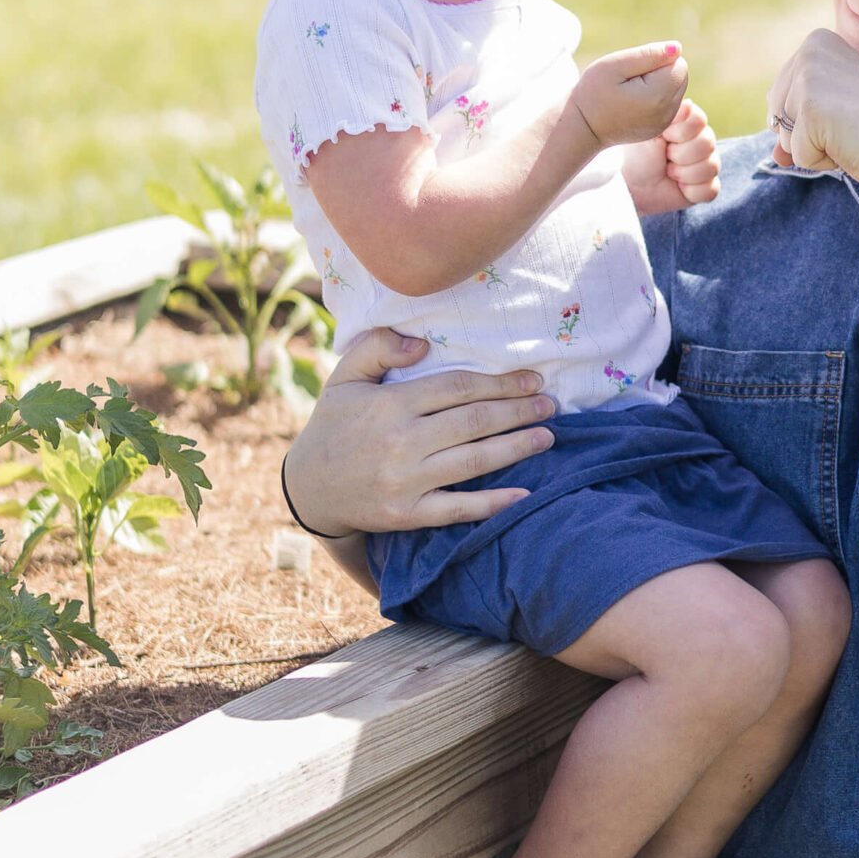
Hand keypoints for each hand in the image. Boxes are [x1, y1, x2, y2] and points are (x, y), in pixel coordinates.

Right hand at [282, 330, 554, 531]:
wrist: (308, 489)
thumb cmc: (333, 425)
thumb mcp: (344, 376)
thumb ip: (377, 347)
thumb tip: (422, 343)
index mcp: (390, 404)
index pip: (458, 388)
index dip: (500, 383)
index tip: (532, 379)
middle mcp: (400, 441)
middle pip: (474, 422)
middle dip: (518, 412)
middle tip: (550, 405)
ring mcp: (405, 481)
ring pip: (474, 461)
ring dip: (516, 448)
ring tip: (547, 437)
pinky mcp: (407, 514)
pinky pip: (458, 507)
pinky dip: (492, 503)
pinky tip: (524, 494)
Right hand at [570, 42, 687, 148]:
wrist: (582, 127)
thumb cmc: (593, 92)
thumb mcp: (615, 65)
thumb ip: (649, 54)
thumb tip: (677, 48)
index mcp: (658, 96)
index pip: (678, 62)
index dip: (656, 59)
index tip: (633, 71)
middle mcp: (667, 112)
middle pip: (681, 76)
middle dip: (661, 71)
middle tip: (632, 80)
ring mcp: (665, 123)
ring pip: (677, 88)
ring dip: (659, 83)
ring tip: (632, 91)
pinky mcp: (660, 127)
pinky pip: (669, 102)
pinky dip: (656, 97)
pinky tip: (635, 102)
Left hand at [621, 97, 719, 216]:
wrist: (632, 185)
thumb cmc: (638, 155)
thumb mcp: (649, 129)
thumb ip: (670, 114)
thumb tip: (689, 103)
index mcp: (688, 123)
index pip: (700, 120)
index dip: (682, 132)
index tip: (665, 137)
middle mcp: (701, 141)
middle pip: (708, 144)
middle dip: (680, 155)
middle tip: (665, 157)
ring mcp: (705, 164)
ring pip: (711, 167)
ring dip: (685, 174)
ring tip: (669, 173)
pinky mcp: (706, 187)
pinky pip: (711, 189)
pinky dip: (692, 191)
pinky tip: (679, 188)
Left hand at [765, 29, 858, 187]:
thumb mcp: (834, 115)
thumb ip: (797, 126)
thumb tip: (775, 156)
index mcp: (817, 42)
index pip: (780, 97)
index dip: (811, 119)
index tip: (849, 110)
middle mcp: (810, 51)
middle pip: (776, 113)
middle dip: (808, 133)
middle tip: (851, 124)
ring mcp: (809, 78)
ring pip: (782, 135)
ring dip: (815, 148)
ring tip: (851, 133)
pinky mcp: (811, 109)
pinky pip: (796, 154)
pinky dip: (821, 161)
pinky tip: (851, 145)